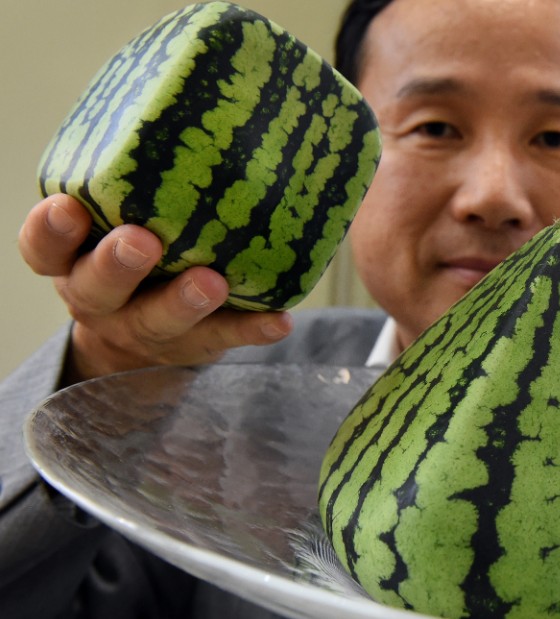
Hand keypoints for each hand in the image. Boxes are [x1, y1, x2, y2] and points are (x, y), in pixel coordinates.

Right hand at [18, 194, 291, 384]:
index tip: (68, 206)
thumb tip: (195, 98)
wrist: (140, 343)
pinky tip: (278, 318)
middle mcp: (101, 299)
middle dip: (119, 265)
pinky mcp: (197, 345)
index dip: (52, 231)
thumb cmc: (133, 255)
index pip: (44, 248)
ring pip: (159, 320)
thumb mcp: (114, 221)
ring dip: (185, 301)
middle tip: (143, 242)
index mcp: (73, 260)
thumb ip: (133, 183)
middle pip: (97, 287)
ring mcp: (147, 328)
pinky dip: (252, 328)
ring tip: (212, 282)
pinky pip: (225, 338)